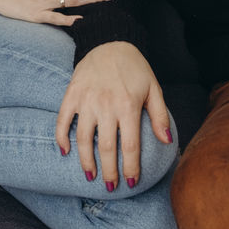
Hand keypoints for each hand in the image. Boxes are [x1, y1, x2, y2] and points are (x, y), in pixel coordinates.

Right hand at [55, 41, 173, 189]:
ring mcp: (86, 100)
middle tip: (110, 187)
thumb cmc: (134, 68)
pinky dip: (61, 137)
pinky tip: (65, 152)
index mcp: (128, 106)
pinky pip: (62, 120)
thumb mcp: (153, 88)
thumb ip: (160, 116)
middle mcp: (106, 105)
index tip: (131, 182)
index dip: (130, 167)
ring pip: (83, 138)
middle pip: (106, 147)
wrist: (109, 41)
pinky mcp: (71, 94)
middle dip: (108, 171)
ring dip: (86, 161)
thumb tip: (167, 142)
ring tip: (90, 175)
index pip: (130, 145)